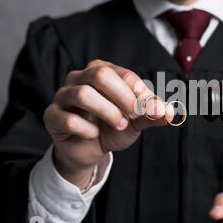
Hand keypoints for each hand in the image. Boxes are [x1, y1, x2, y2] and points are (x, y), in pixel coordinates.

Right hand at [43, 59, 172, 188]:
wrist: (90, 151)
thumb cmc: (113, 128)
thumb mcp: (137, 120)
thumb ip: (152, 114)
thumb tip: (170, 112)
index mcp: (102, 71)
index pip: (124, 75)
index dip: (139, 93)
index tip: (150, 109)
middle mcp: (80, 78)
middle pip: (100, 75)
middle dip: (122, 97)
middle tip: (133, 114)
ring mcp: (63, 95)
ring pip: (82, 94)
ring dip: (107, 112)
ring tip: (119, 125)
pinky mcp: (52, 116)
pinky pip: (68, 119)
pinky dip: (87, 130)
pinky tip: (94, 134)